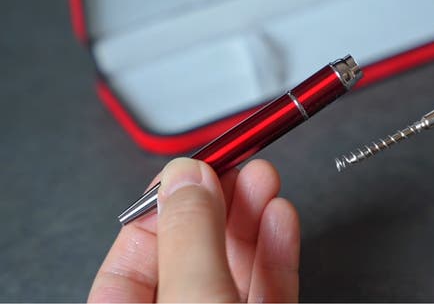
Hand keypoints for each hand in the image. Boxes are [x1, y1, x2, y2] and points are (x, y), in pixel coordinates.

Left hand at [88, 158, 299, 301]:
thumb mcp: (194, 301)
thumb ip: (191, 238)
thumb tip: (187, 178)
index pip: (134, 252)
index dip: (166, 201)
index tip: (194, 166)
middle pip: (193, 252)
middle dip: (219, 200)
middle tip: (237, 163)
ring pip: (235, 267)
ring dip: (254, 218)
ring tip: (264, 178)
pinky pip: (268, 287)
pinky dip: (277, 251)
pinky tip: (279, 219)